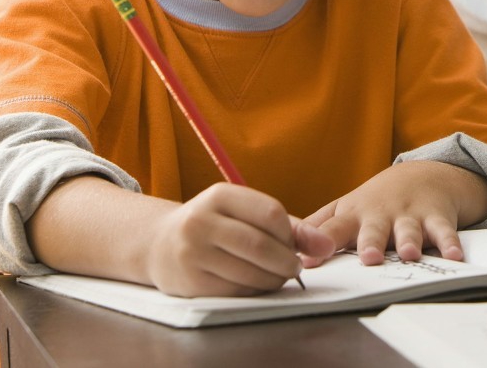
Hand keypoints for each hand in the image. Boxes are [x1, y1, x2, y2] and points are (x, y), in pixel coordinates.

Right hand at [146, 183, 333, 297]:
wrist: (159, 244)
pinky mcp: (190, 282)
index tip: (294, 244)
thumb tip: (327, 244)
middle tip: (294, 267)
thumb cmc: (214, 226)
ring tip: (277, 276)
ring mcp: (192, 252)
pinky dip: (254, 291)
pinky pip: (235, 291)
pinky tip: (256, 284)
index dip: (290, 233)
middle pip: (261, 245)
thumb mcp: (243, 213)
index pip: (271, 213)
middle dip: (286, 261)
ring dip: (273, 279)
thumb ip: (289, 226)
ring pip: (250, 272)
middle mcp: (201, 221)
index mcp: (219, 195)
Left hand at [300, 161, 486, 266]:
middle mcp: (380, 215)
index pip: (331, 232)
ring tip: (408, 253)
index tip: (307, 263)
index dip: (319, 246)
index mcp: (353, 216)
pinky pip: (445, 231)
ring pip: (408, 229)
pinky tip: (455, 256)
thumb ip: (318, 226)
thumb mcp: (345, 208)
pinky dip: (450, 243)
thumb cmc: (375, 201)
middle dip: (370, 242)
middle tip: (368, 257)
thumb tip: (282, 243)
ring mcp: (409, 215)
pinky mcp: (436, 217)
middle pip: (372, 230)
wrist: (421, 174)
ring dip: (408, 241)